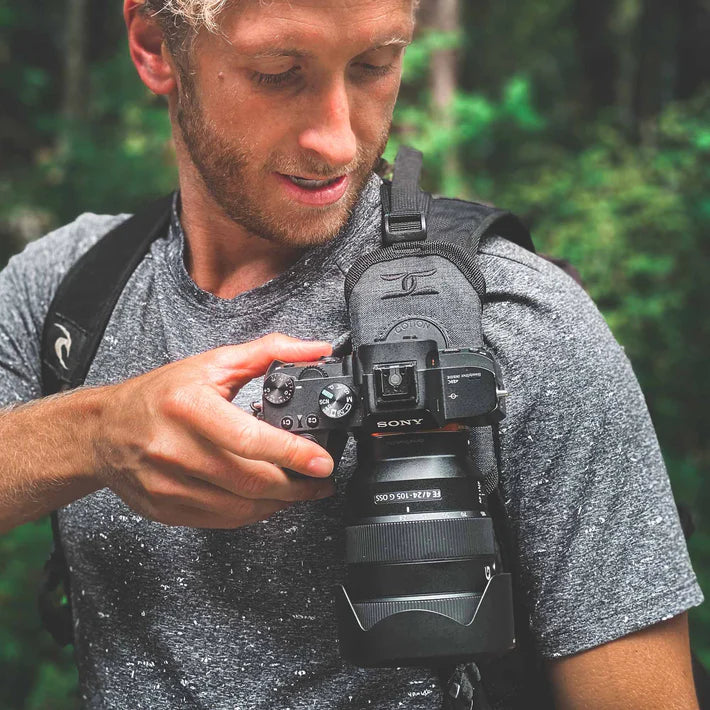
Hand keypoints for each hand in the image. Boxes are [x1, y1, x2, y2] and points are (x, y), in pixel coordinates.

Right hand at [94, 333, 335, 527]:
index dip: (293, 454)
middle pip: (251, 480)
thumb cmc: (159, 395)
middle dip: (297, 486)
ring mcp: (168, 485)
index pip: (249, 439)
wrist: (103, 430)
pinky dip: (253, 513)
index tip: (322, 463)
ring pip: (241, 507)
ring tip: (299, 490)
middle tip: (320, 480)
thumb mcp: (212, 364)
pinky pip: (223, 520)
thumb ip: (268, 353)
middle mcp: (175, 449)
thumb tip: (315, 350)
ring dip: (280, 502)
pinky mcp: (167, 509)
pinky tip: (266, 499)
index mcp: (189, 408)